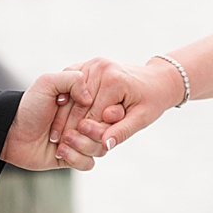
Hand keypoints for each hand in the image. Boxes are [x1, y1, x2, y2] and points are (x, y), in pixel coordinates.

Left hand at [2, 70, 102, 170]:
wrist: (11, 133)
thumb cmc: (28, 107)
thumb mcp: (47, 83)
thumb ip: (73, 79)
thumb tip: (91, 98)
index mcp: (83, 104)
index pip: (108, 110)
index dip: (102, 114)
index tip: (86, 113)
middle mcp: (85, 122)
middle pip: (108, 132)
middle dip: (92, 132)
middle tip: (73, 129)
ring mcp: (80, 141)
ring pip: (100, 149)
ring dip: (82, 145)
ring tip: (63, 139)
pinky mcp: (73, 158)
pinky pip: (88, 164)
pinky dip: (75, 158)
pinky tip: (60, 151)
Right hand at [56, 57, 184, 158]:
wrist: (157, 80)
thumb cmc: (151, 101)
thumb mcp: (142, 119)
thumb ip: (122, 132)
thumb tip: (105, 145)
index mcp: (114, 81)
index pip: (91, 113)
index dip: (80, 134)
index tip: (68, 150)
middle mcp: (101, 68)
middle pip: (78, 104)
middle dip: (68, 125)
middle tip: (57, 145)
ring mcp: (93, 63)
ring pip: (71, 95)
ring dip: (62, 114)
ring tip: (55, 135)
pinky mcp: (88, 64)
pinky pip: (70, 84)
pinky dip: (65, 101)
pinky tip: (59, 116)